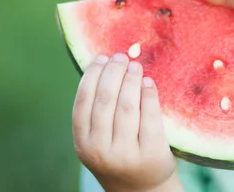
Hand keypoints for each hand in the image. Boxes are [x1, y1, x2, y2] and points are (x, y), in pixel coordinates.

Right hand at [72, 53, 176, 191]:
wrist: (142, 190)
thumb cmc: (119, 156)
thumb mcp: (99, 140)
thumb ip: (98, 112)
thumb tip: (106, 65)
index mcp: (83, 143)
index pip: (83, 102)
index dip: (92, 76)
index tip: (101, 57)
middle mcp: (100, 150)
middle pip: (105, 101)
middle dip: (113, 73)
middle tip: (121, 56)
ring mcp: (125, 154)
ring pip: (126, 107)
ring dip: (130, 80)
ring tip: (135, 65)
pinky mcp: (150, 154)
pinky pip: (149, 117)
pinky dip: (148, 95)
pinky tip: (148, 82)